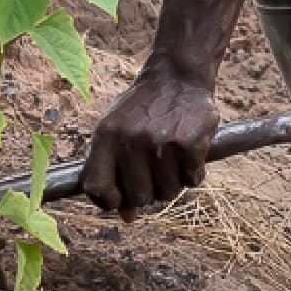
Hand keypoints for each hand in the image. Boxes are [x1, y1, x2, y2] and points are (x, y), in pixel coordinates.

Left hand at [80, 61, 220, 217]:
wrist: (178, 74)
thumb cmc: (144, 109)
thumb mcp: (119, 132)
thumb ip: (115, 171)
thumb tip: (127, 216)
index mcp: (106, 136)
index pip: (97, 187)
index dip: (109, 201)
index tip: (121, 199)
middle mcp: (131, 140)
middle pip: (139, 197)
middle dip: (149, 190)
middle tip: (155, 169)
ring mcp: (161, 142)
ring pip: (168, 192)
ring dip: (173, 181)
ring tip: (173, 157)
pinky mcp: (189, 143)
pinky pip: (192, 180)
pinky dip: (194, 172)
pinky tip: (190, 152)